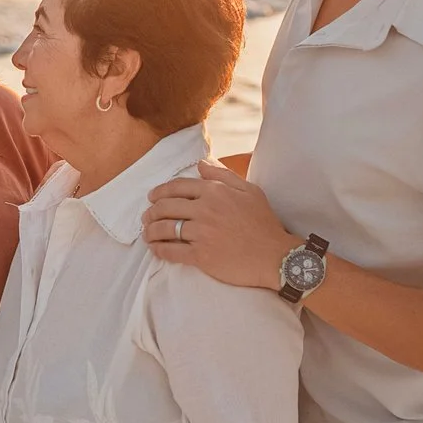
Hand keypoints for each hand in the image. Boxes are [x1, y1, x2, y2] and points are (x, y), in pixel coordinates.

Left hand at [143, 161, 298, 290]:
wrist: (275, 257)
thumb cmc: (264, 224)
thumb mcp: (250, 191)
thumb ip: (223, 176)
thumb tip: (201, 165)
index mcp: (215, 192)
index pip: (177, 187)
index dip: (160, 192)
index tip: (152, 197)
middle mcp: (205, 210)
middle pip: (166, 207)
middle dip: (151, 212)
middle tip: (146, 217)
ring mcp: (202, 233)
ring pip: (165, 229)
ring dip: (151, 231)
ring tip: (147, 233)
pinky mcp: (201, 256)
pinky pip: (172, 252)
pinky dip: (160, 250)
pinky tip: (156, 250)